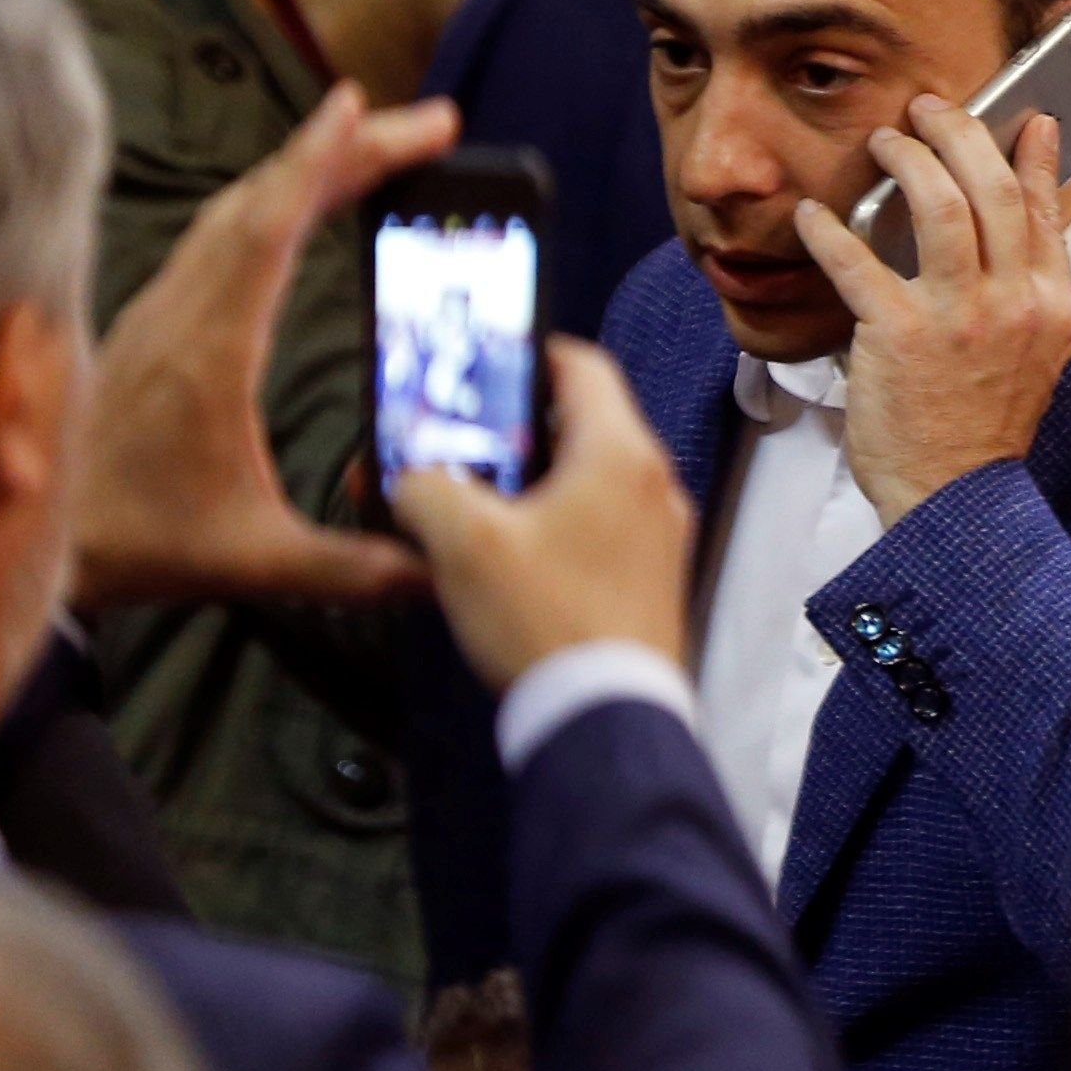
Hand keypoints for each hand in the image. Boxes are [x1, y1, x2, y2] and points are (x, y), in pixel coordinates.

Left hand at [69, 85, 457, 608]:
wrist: (28, 539)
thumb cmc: (135, 542)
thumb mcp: (253, 563)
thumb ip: (351, 568)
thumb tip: (437, 572)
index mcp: (211, 353)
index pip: (267, 233)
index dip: (315, 162)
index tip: (356, 105)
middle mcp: (182, 314)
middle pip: (265, 200)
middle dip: (349, 149)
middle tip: (431, 124)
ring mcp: (162, 310)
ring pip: (238, 210)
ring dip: (310, 167)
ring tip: (381, 145)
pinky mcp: (154, 321)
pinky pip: (219, 234)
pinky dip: (273, 198)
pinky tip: (300, 203)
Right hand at [388, 344, 690, 693]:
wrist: (606, 715)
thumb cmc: (545, 619)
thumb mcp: (463, 542)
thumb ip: (425, 489)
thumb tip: (410, 479)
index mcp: (620, 453)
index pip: (582, 367)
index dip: (529, 355)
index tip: (486, 363)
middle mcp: (654, 483)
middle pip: (582, 425)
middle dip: (515, 430)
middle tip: (461, 441)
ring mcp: (659, 533)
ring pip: (589, 480)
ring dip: (531, 483)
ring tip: (471, 501)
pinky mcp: (650, 578)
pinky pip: (600, 527)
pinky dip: (554, 523)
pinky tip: (506, 555)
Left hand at [787, 96, 1070, 521]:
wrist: (954, 497)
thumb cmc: (982, 427)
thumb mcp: (1034, 354)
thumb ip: (1028, 290)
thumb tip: (1017, 229)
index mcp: (1051, 305)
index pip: (1044, 208)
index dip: (1033, 154)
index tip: (1025, 118)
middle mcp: (1014, 302)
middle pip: (993, 187)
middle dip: (960, 132)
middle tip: (930, 110)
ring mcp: (960, 317)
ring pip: (941, 204)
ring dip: (908, 158)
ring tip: (885, 141)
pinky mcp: (900, 335)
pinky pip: (859, 261)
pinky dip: (832, 230)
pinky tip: (816, 216)